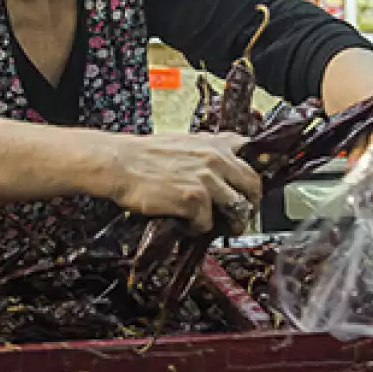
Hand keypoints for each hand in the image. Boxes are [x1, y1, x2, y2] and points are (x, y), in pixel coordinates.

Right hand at [104, 132, 262, 233]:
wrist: (120, 164)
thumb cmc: (145, 155)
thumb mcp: (184, 143)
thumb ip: (207, 151)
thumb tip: (223, 166)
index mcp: (215, 144)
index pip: (251, 157)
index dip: (253, 178)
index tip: (250, 191)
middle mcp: (216, 159)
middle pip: (252, 186)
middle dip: (250, 205)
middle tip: (240, 217)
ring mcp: (207, 180)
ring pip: (236, 208)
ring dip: (228, 222)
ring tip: (215, 227)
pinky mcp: (194, 200)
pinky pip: (207, 223)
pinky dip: (197, 228)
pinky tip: (185, 224)